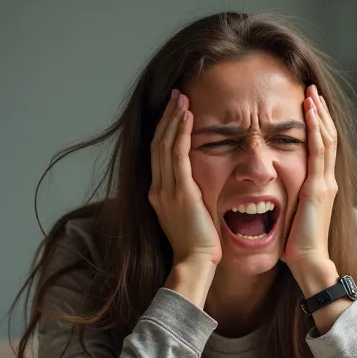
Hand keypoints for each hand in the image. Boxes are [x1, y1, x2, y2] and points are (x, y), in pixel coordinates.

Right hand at [148, 90, 221, 267]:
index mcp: (158, 193)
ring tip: (182, 97)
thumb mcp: (189, 215)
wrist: (195, 263)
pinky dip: (182, 134)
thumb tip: (198, 186)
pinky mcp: (181, 192)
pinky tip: (189, 117)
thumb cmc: (198, 245)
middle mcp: (157, 188)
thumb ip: (188, 198)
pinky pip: (178, 155)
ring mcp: (167, 190)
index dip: (165, 128)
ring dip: (174, 119)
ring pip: (165, 144)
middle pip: (157, 142)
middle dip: (167, 116)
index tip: (174, 110)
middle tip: (177, 94)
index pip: (158, 152)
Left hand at [283, 85, 337, 274]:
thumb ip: (290, 199)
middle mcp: (327, 181)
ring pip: (326, 139)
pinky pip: (319, 151)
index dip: (317, 126)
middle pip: (328, 138)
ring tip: (312, 94)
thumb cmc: (297, 245)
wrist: (308, 261)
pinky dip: (315, 129)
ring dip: (319, 115)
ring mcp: (325, 183)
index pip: (322, 148)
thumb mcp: (294, 214)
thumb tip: (273, 191)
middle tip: (312, 90)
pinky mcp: (319, 188)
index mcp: (321, 187)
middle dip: (320, 113)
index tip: (309, 106)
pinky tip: (310, 113)